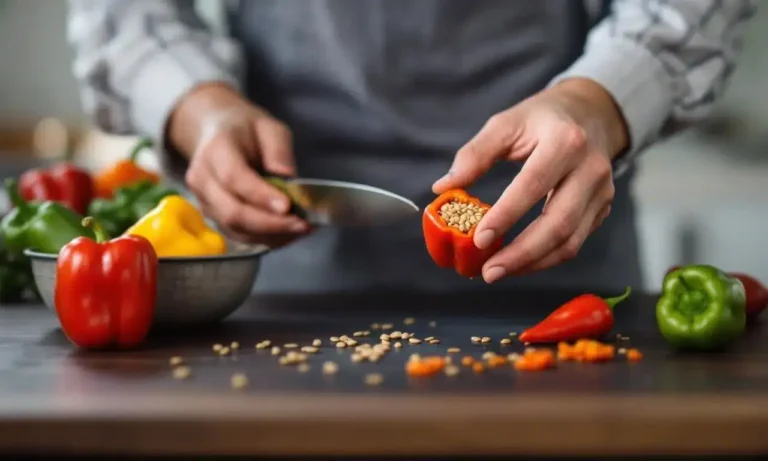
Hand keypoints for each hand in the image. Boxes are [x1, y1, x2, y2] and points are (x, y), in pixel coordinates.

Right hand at [169, 83, 308, 246]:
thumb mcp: (269, 127)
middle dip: (270, 224)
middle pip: (232, 211)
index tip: (288, 206)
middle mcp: (203, 178)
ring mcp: (204, 200)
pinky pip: (238, 234)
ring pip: (235, 228)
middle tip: (302, 224)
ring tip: (301, 229)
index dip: (260, 196)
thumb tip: (288, 177)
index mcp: (216, 149)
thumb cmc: (245, 129)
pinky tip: (288, 233)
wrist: (215, 133)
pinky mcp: (213, 216)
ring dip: (271, 235)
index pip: (234, 178)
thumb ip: (279, 150)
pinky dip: (265, 238)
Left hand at [433, 78, 628, 282]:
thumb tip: (443, 187)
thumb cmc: (540, 119)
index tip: (479, 238)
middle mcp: (591, 169)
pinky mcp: (601, 209)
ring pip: (570, 241)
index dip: (507, 215)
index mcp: (565, 141)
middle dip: (522, 253)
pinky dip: (545, 259)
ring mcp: (602, 192)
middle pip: (559, 223)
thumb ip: (474, 155)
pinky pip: (574, 243)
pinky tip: (518, 263)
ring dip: (532, 263)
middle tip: (488, 272)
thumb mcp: (505, 124)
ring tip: (497, 271)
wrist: (590, 114)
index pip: (534, 184)